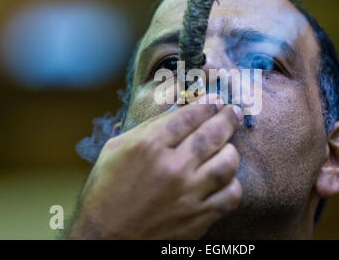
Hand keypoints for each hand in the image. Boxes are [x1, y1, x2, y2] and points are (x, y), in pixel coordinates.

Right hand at [67, 97, 243, 238]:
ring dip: (231, 151)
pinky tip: (226, 179)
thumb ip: (146, 129)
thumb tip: (176, 113)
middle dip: (228, 118)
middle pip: (212, 134)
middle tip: (234, 111)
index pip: (188, 116)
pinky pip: (230, 196)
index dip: (207, 104)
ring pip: (227, 163)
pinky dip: (233, 184)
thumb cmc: (104, 193)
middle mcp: (172, 167)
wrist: (103, 238)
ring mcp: (188, 194)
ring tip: (228, 146)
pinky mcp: (198, 217)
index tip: (215, 100)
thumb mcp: (115, 150)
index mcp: (149, 147)